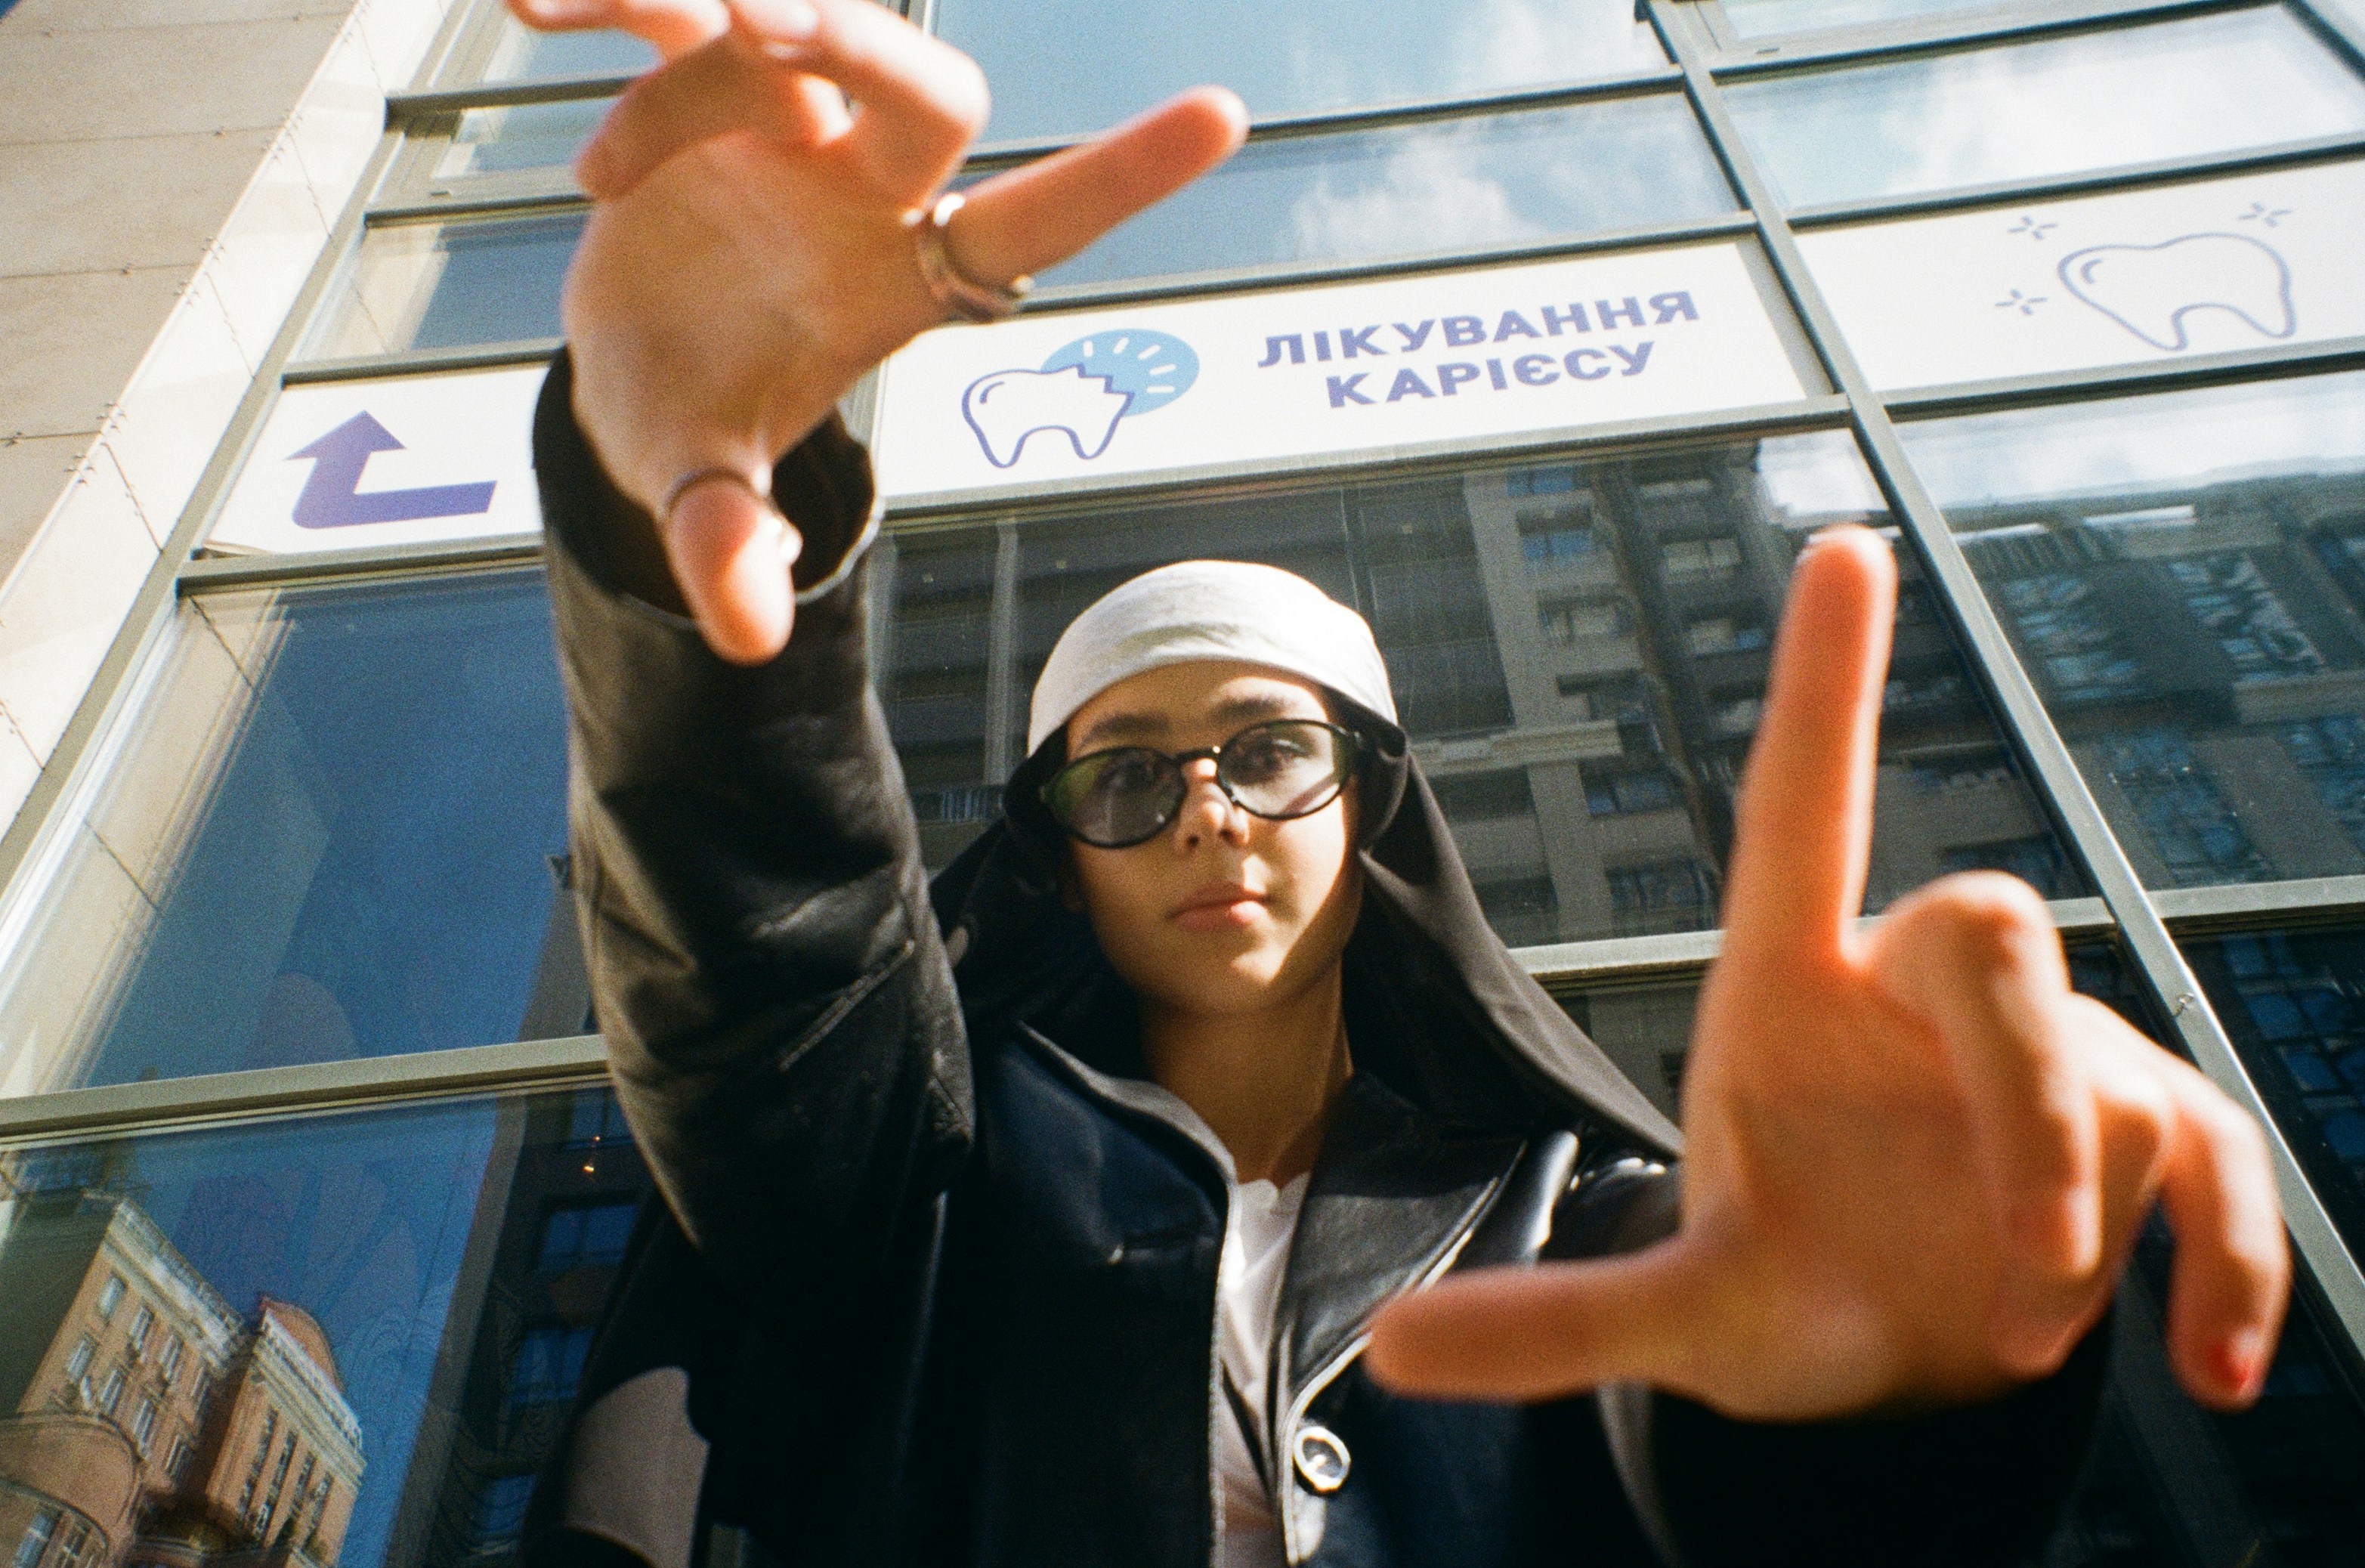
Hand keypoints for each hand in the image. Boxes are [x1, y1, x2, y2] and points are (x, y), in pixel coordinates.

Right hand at [512, 0, 1245, 661]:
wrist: (623, 355)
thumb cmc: (695, 413)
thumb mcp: (699, 480)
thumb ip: (729, 544)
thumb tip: (750, 640)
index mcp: (903, 276)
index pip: (1038, 219)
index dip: (1124, 172)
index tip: (1223, 114)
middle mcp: (867, 185)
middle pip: (927, 89)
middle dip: (855, 41)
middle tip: (754, 21)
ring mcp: (791, 122)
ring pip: (776, 37)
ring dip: (682, 67)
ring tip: (599, 177)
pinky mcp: (705, 80)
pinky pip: (674, 12)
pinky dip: (610, 3)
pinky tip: (532, 12)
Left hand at [1366, 526, 2289, 1417]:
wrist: (1896, 1362)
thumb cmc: (1783, 1283)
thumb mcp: (1682, 1315)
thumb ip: (1555, 1326)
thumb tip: (1394, 1356)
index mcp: (1789, 990)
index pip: (1804, 806)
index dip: (1823, 683)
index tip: (1841, 542)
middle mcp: (1914, 991)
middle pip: (1990, 927)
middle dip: (2020, 1114)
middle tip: (2002, 1293)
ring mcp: (2045, 1046)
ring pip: (2105, 1069)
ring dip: (2078, 1222)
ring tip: (2016, 1347)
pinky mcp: (2148, 1123)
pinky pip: (2220, 1163)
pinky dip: (2229, 1267)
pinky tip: (2210, 1369)